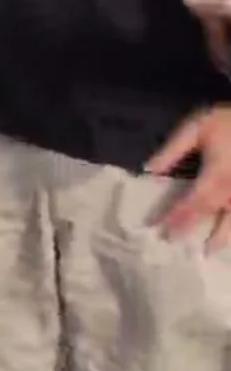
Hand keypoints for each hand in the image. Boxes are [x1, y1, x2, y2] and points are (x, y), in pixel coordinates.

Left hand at [146, 105, 230, 251]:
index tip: (161, 229)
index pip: (192, 202)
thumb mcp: (197, 127)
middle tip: (178, 245)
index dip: (176, 217)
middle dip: (194, 228)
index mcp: (217, 175)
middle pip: (213, 214)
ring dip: (224, 235)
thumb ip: (173, 150)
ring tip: (212, 250)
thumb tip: (149, 170)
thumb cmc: (230, 120)